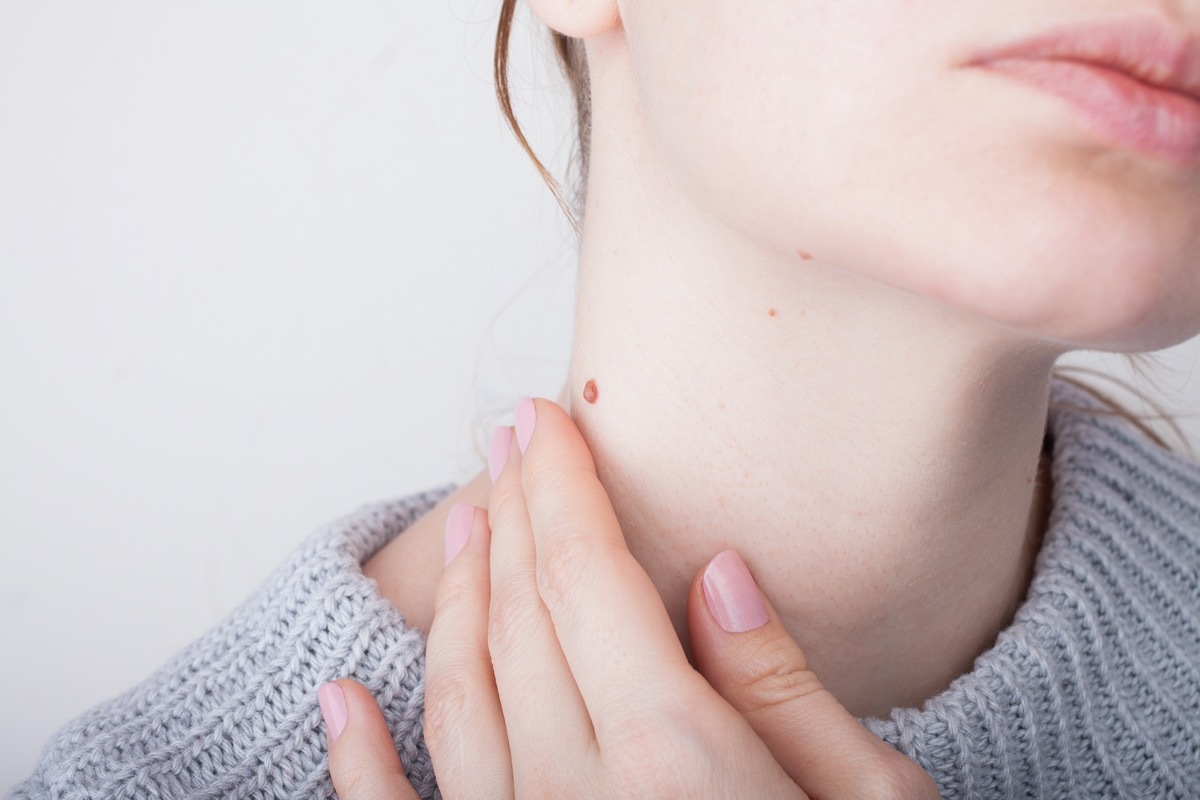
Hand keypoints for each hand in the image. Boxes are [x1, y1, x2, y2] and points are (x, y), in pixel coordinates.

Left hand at [321, 397, 939, 798]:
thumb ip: (785, 690)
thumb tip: (718, 572)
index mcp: (678, 759)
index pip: (591, 579)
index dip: (561, 487)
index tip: (544, 420)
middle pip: (520, 619)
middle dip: (509, 515)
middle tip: (506, 440)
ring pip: (457, 700)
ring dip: (454, 599)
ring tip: (461, 522)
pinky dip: (359, 761)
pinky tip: (339, 698)